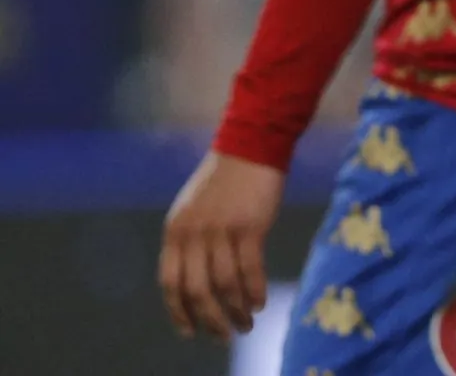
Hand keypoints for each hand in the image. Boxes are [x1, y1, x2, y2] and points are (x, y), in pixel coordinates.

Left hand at [160, 150, 285, 336]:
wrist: (251, 146)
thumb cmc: (225, 179)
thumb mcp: (193, 210)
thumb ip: (189, 241)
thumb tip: (196, 281)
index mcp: (175, 231)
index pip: (170, 283)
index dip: (178, 312)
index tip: (190, 332)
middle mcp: (193, 234)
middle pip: (197, 290)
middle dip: (210, 319)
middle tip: (224, 336)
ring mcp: (221, 230)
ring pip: (224, 284)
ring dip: (236, 310)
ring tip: (246, 324)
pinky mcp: (250, 226)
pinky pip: (250, 269)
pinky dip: (254, 291)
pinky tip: (260, 302)